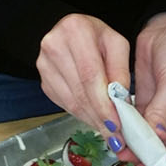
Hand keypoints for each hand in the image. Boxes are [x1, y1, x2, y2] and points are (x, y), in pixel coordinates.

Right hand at [36, 13, 130, 133]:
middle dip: (100, 117)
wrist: (74, 32)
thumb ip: (121, 71)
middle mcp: (55, 46)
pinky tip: (94, 118)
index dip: (103, 103)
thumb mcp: (116, 44)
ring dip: (91, 120)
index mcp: (75, 31)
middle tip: (116, 134)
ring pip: (71, 102)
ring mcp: (44, 65)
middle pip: (79, 92)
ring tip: (108, 130)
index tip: (116, 122)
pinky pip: (64, 104)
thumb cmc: (96, 36)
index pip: (90, 75)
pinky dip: (82, 115)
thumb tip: (120, 102)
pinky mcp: (44, 81)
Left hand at [131, 12, 165, 165]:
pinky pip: (138, 122)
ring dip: (134, 143)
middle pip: (164, 146)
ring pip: (149, 137)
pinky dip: (128, 129)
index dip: (162, 161)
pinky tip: (116, 134)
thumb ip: (160, 112)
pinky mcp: (149, 103)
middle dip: (145, 154)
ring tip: (117, 150)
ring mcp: (165, 113)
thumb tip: (150, 138)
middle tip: (125, 162)